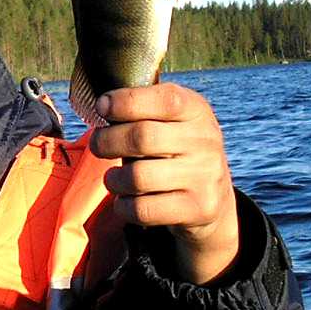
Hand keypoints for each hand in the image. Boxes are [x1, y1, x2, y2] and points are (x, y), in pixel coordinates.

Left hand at [89, 83, 239, 284]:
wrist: (212, 197)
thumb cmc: (174, 150)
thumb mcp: (170, 121)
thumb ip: (141, 109)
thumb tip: (100, 106)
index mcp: (196, 111)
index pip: (165, 100)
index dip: (125, 101)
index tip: (101, 107)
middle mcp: (206, 141)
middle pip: (142, 138)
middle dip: (106, 141)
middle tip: (98, 146)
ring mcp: (204, 176)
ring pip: (137, 177)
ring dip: (113, 179)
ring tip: (114, 178)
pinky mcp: (197, 208)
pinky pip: (142, 209)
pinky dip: (123, 206)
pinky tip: (126, 199)